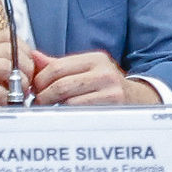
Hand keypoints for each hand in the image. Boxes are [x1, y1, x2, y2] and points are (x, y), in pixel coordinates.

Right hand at [0, 30, 30, 135]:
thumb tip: (29, 65)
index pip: (8, 36)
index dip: (25, 50)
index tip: (28, 66)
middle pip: (11, 51)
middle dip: (26, 69)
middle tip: (26, 84)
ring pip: (5, 67)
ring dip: (19, 84)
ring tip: (17, 95)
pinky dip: (7, 99)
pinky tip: (4, 104)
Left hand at [29, 48, 159, 106]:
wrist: (138, 100)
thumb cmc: (106, 86)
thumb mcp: (86, 70)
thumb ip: (59, 65)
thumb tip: (33, 57)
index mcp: (95, 59)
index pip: (56, 67)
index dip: (39, 80)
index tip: (34, 88)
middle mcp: (104, 71)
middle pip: (60, 85)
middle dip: (43, 96)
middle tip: (39, 102)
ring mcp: (110, 89)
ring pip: (68, 100)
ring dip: (53, 107)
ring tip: (51, 108)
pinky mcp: (112, 105)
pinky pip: (79, 111)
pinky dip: (67, 114)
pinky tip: (66, 114)